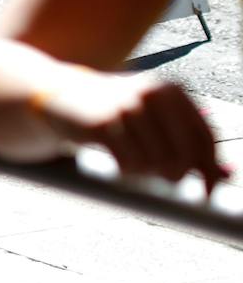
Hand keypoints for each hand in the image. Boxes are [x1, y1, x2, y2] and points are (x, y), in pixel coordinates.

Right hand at [39, 70, 227, 184]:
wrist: (58, 95)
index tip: (210, 192)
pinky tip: (120, 164)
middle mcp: (151, 94)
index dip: (211, 168)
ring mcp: (126, 108)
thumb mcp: (153, 118)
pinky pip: (129, 164)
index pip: (205, 137)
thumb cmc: (113, 111)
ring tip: (135, 165)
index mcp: (170, 90)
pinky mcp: (103, 124)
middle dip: (181, 175)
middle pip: (185, 154)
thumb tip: (227, 176)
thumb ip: (188, 142)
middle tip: (170, 181)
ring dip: (149, 174)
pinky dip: (128, 172)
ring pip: (158, 162)